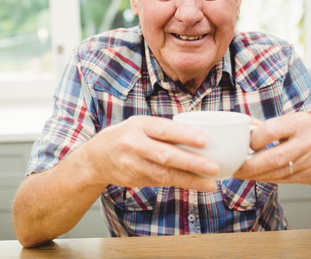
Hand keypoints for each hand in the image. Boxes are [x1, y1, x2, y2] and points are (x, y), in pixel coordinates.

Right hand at [82, 115, 218, 191]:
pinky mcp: (134, 180)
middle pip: (165, 156)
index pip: (164, 129)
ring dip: (190, 180)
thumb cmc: (127, 136)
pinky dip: (179, 184)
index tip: (204, 141)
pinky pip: (160, 182)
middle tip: (214, 167)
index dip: (184, 135)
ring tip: (211, 183)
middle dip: (192, 163)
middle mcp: (133, 145)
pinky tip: (196, 185)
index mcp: (139, 125)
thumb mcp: (141, 125)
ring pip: (164, 174)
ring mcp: (132, 165)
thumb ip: (163, 130)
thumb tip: (199, 136)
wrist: (97, 157)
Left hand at [234, 112, 310, 184]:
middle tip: (235, 168)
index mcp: (302, 123)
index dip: (254, 140)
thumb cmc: (309, 132)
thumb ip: (269, 125)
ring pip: (278, 172)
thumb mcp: (293, 120)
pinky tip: (256, 176)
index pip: (270, 131)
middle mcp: (310, 142)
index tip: (244, 144)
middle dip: (250, 166)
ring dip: (256, 175)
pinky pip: (284, 180)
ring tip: (241, 173)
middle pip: (274, 158)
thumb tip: (243, 129)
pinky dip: (267, 178)